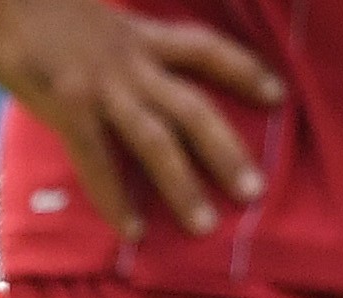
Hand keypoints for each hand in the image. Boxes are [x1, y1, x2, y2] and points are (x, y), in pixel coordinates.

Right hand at [0, 0, 283, 239]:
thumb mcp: (79, 9)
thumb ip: (99, 39)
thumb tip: (97, 61)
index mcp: (131, 32)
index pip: (203, 48)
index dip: (243, 71)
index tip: (276, 94)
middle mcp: (127, 60)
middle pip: (194, 106)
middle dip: (228, 149)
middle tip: (255, 191)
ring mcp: (99, 85)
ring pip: (158, 140)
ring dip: (184, 185)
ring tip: (205, 224)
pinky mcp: (65, 105)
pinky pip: (98, 161)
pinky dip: (115, 200)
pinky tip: (130, 231)